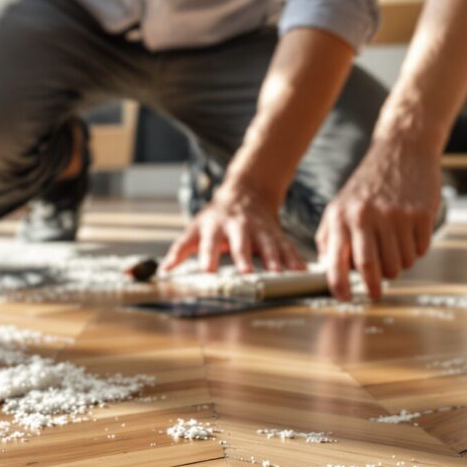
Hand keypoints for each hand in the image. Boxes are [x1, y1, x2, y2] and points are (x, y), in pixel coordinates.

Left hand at [162, 182, 307, 273]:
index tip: (207, 271)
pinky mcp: (277, 235)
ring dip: (274, 259)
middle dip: (244, 258)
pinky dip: (295, 260)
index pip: (208, 243)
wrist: (247, 193)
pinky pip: (288, 247)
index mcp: (215, 227)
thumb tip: (164, 270)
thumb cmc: (216, 218)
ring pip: (268, 244)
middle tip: (247, 273)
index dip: (207, 257)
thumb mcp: (195, 229)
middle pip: (241, 243)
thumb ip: (180, 250)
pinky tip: (302, 273)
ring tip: (279, 274)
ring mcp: (259, 230)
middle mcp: (238, 227)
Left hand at [316, 139, 440, 300]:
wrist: (401, 151)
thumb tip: (327, 269)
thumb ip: (330, 237)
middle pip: (372, 268)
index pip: (337, 261)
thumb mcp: (340, 205)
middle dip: (373, 287)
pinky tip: (409, 234)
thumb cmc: (368, 184)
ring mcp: (396, 215)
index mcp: (342, 216)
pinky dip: (415, 251)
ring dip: (398, 266)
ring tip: (394, 248)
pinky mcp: (421, 214)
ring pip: (399, 264)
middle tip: (375, 293)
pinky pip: (420, 251)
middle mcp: (367, 216)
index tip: (344, 299)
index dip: (340, 286)